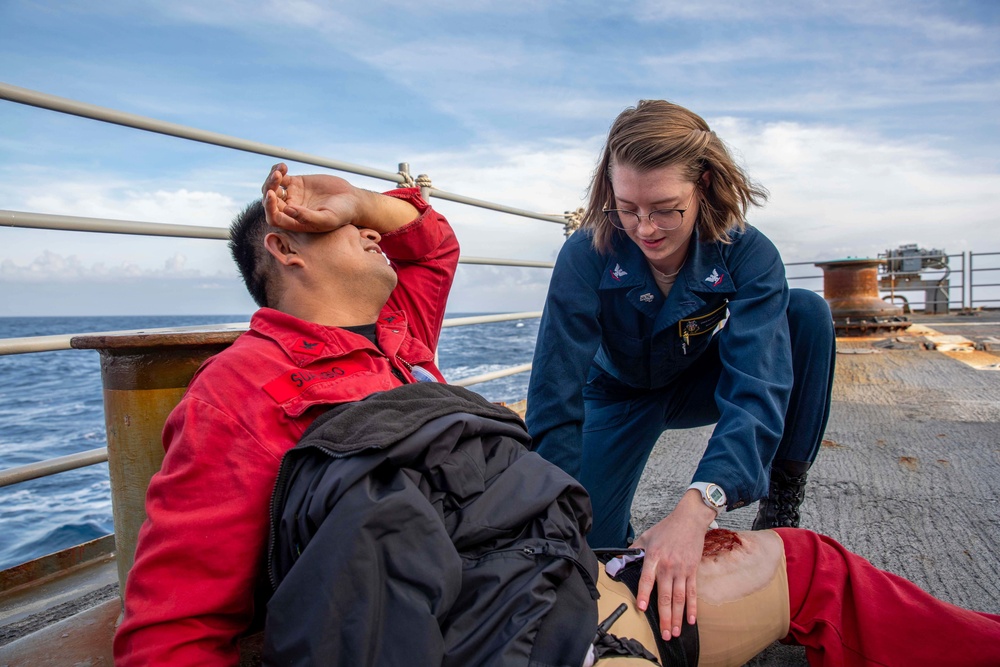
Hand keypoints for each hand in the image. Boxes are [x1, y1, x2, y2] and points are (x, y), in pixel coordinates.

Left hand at [261, 162, 365, 232]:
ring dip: (272, 179)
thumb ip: (308, 217)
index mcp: (295, 222)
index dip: (269, 207)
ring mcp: (292, 196)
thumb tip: (287, 210)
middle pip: (270, 201)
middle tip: (277, 178)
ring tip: (280, 171)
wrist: (352, 200)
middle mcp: (290, 210)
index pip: (274, 217)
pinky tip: (283, 166)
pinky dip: (278, 170)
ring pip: (273, 188)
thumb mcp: (327, 219)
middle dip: (269, 189)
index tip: (272, 195)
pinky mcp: (296, 183)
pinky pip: (280, 177)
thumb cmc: (342, 214)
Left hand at [631, 490, 714, 640]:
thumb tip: (621, 559)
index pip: (647, 578)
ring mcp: (681, 570)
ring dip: (677, 617)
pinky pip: (692, 592)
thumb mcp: (646, 536)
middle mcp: (668, 566)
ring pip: (679, 598)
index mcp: (654, 557)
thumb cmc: (667, 528)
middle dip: (664, 617)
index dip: (643, 593)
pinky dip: (692, 607)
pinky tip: (691, 620)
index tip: (641, 607)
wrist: (690, 520)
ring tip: (675, 632)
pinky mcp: (692, 571)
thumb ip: (634, 549)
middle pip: (665, 595)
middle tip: (664, 634)